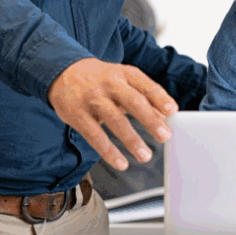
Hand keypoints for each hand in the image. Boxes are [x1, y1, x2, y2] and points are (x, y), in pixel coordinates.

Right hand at [47, 58, 175, 169]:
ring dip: (132, 140)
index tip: (172, 110)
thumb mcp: (123, 81)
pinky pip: (95, 135)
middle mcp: (109, 84)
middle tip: (165, 136)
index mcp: (124, 73)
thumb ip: (143, 98)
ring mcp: (92, 98)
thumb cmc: (100, 79)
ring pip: (115, 120)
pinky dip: (109, 151)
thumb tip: (164, 117)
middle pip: (133, 102)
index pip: (145, 85)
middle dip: (150, 120)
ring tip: (145, 155)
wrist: (63, 72)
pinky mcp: (77, 114)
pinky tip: (121, 162)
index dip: (160, 98)